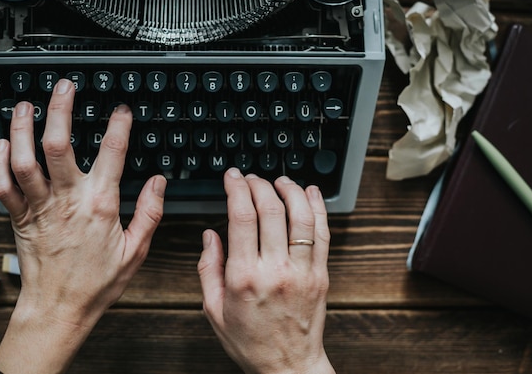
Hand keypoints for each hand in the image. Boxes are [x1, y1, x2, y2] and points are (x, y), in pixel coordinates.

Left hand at [0, 79, 165, 373]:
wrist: (59, 308)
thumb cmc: (96, 282)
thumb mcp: (136, 251)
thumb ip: (150, 213)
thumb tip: (158, 182)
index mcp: (99, 205)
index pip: (112, 153)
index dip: (118, 126)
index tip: (121, 111)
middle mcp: (67, 200)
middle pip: (57, 145)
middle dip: (60, 110)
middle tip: (64, 87)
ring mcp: (40, 207)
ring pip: (24, 159)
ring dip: (22, 128)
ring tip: (27, 106)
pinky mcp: (20, 217)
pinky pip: (3, 184)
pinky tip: (3, 143)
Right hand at [198, 168, 333, 373]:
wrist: (288, 367)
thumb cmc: (251, 342)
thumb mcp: (214, 310)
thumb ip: (208, 268)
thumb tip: (210, 234)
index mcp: (245, 277)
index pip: (241, 217)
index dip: (236, 188)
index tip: (232, 177)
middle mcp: (276, 270)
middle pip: (271, 209)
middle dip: (259, 184)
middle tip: (250, 177)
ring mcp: (303, 271)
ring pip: (301, 216)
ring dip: (290, 190)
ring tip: (279, 180)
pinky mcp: (321, 274)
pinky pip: (323, 233)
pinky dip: (318, 207)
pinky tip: (309, 192)